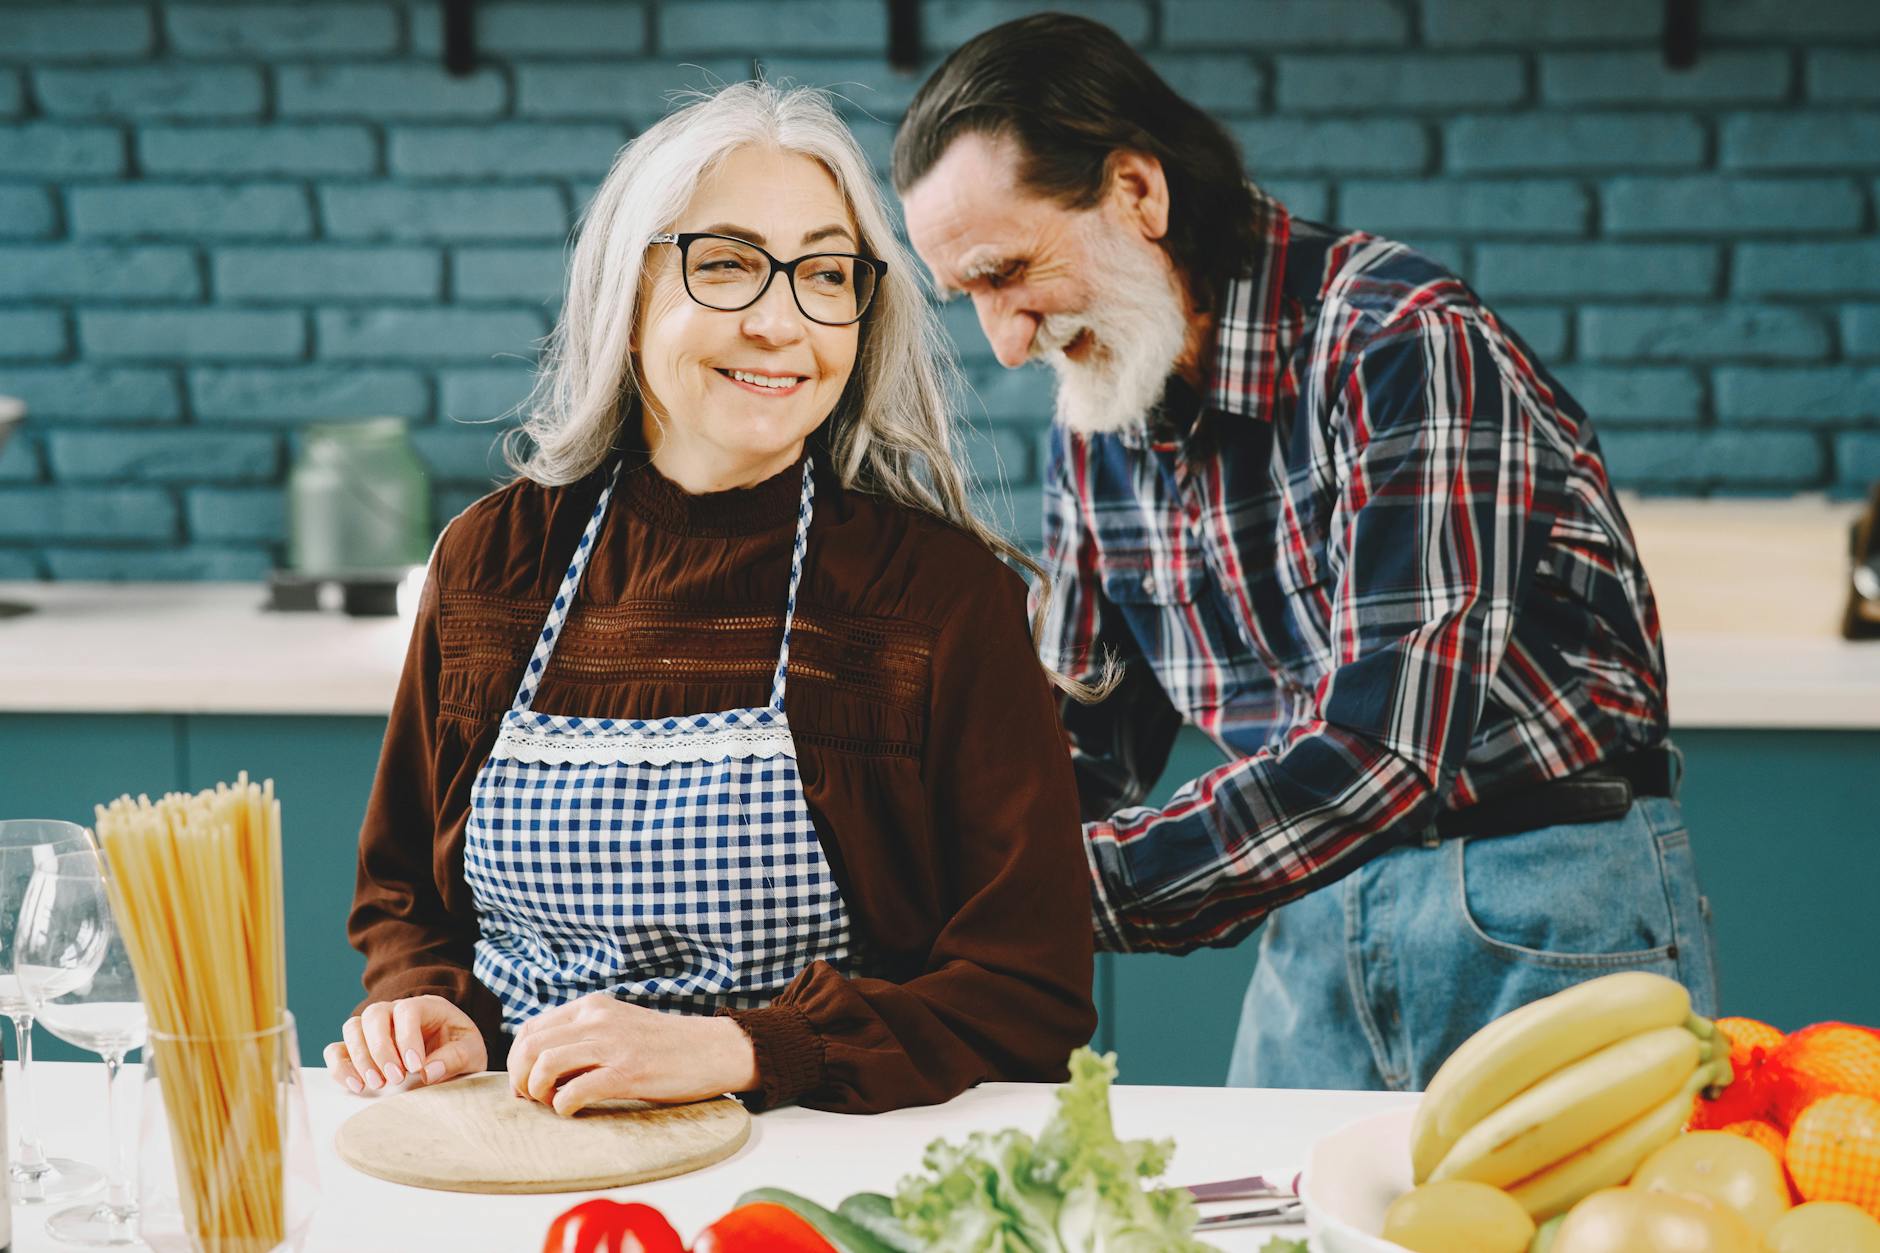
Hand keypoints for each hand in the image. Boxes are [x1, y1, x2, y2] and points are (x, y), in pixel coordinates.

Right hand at [325, 994, 486, 1093]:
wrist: (452, 1058)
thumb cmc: (461, 1050)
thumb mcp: (472, 1051)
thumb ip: (456, 1058)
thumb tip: (428, 1072)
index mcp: (426, 1006)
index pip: (408, 1011)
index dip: (407, 1038)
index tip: (415, 1067)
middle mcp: (395, 1012)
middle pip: (374, 1015)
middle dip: (381, 1048)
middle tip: (395, 1078)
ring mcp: (373, 1029)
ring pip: (352, 1029)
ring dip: (360, 1058)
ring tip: (377, 1085)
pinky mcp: (358, 1049)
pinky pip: (336, 1050)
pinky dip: (340, 1067)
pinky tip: (357, 1086)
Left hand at [506, 993, 758, 1115]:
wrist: (713, 1049)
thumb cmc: (666, 1046)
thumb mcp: (619, 1026)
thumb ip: (586, 1035)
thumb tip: (543, 1065)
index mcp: (593, 1006)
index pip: (531, 1029)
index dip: (516, 1061)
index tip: (524, 1084)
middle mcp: (598, 1019)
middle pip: (531, 1046)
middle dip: (519, 1078)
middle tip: (530, 1099)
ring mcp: (613, 1044)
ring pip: (545, 1064)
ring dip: (538, 1092)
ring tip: (551, 1104)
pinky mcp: (627, 1072)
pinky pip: (575, 1090)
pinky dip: (563, 1106)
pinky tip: (574, 1110)